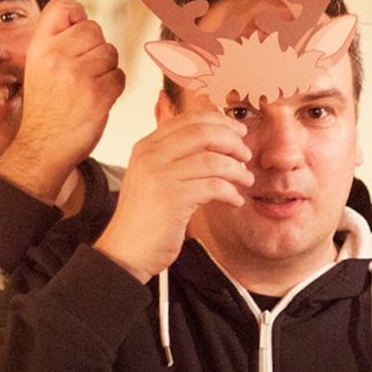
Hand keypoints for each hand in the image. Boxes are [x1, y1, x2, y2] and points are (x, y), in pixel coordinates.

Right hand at [0, 0, 124, 202]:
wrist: (43, 147)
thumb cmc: (48, 107)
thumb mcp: (40, 68)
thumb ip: (58, 42)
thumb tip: (83, 16)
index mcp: (39, 48)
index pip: (63, 7)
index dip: (77, 15)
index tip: (78, 32)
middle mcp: (55, 56)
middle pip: (94, 29)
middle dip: (96, 49)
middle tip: (82, 73)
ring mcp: (77, 75)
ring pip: (110, 53)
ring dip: (106, 70)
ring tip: (87, 88)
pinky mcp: (97, 94)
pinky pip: (120, 76)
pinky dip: (114, 88)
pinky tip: (96, 100)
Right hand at [94, 111, 252, 281]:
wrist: (125, 252)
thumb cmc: (145, 218)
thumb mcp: (154, 177)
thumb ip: (175, 156)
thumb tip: (215, 139)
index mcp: (146, 146)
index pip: (189, 120)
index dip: (220, 122)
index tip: (239, 132)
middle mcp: (150, 155)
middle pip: (203, 133)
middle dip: (232, 142)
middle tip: (246, 156)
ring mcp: (159, 175)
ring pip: (213, 160)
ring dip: (237, 170)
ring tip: (246, 181)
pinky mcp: (172, 198)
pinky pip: (214, 186)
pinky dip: (231, 192)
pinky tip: (236, 201)